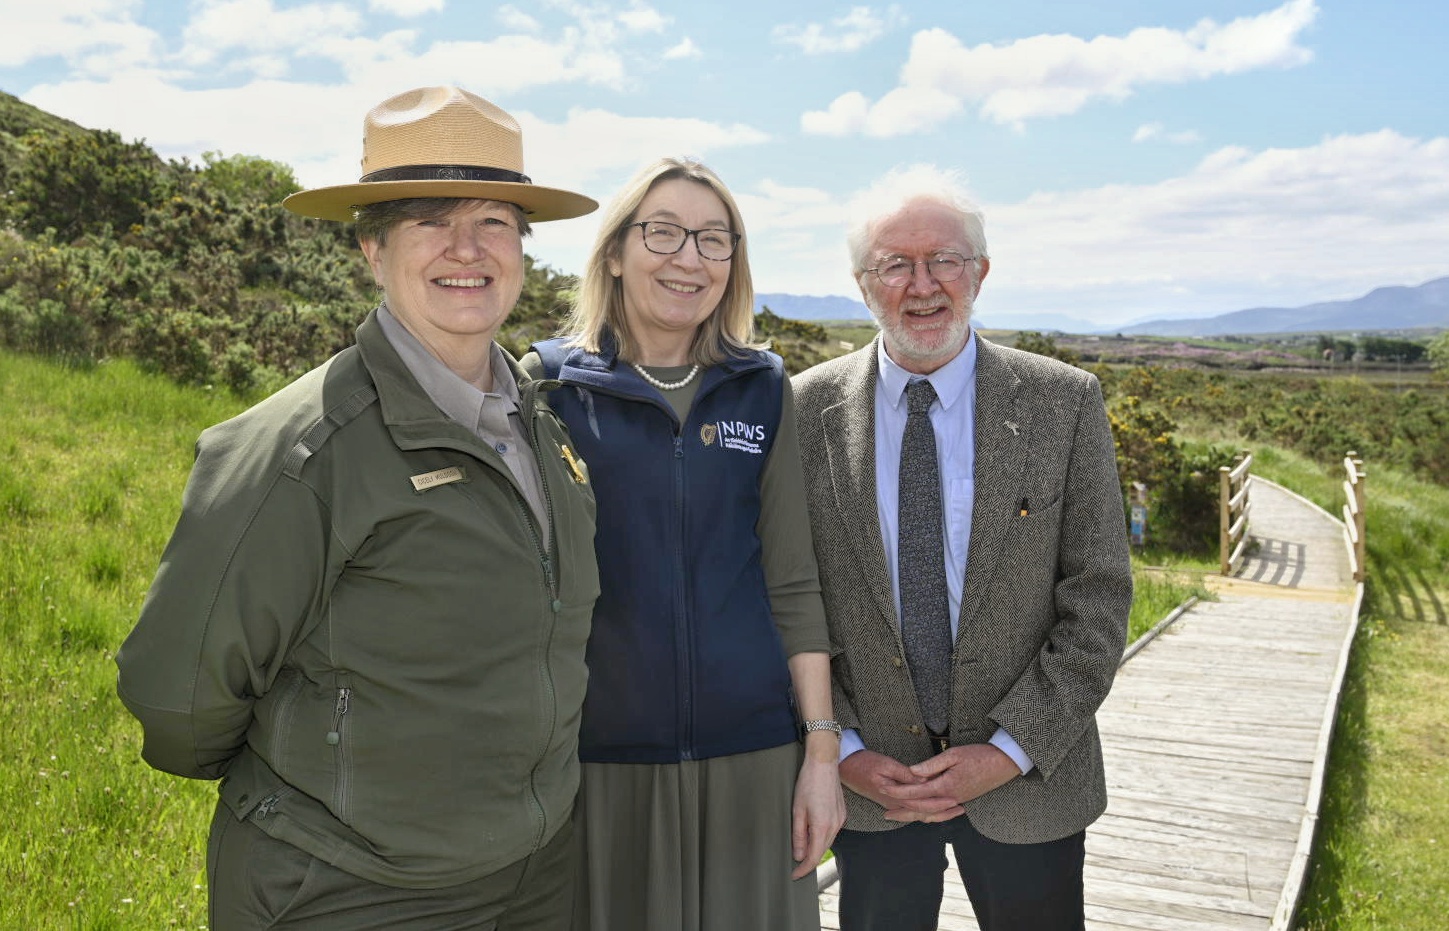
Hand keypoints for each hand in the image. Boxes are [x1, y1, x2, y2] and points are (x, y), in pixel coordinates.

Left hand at [790, 752, 845, 878]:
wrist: (824, 763)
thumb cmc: (808, 783)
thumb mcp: (797, 810)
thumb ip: (799, 835)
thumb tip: (799, 855)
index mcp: (822, 826)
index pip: (814, 857)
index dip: (803, 869)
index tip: (794, 875)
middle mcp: (835, 825)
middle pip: (822, 851)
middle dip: (809, 860)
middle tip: (795, 867)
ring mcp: (840, 819)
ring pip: (827, 841)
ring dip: (816, 848)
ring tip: (802, 850)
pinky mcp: (842, 813)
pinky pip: (832, 831)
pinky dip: (822, 836)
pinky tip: (813, 832)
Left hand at [877, 743, 1018, 822]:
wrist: (1004, 764)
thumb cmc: (980, 755)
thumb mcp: (954, 755)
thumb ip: (931, 765)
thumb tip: (911, 772)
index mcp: (945, 787)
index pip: (915, 792)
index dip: (897, 791)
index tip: (882, 788)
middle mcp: (950, 798)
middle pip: (921, 809)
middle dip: (902, 811)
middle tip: (884, 813)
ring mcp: (957, 800)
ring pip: (931, 813)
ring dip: (913, 815)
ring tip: (899, 816)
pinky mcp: (962, 799)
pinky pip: (940, 811)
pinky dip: (928, 814)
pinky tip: (921, 813)